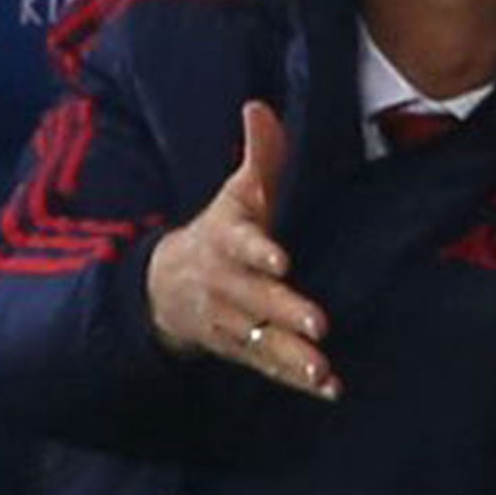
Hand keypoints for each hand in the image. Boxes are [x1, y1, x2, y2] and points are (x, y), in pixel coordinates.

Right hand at [145, 100, 338, 398]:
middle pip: (257, 299)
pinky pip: (268, 366)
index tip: (280, 259)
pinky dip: (295, 380)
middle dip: (286, 312)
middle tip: (319, 324)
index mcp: (226, 241)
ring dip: (292, 357)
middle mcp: (227, 285)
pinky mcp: (242, 349)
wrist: (166, 288)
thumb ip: (258, 155)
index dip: (259, 251)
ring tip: (322, 369)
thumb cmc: (220, 230)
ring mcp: (232, 322)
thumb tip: (259, 106)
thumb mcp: (236, 193)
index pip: (241, 244)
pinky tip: (329, 388)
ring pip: (262, 341)